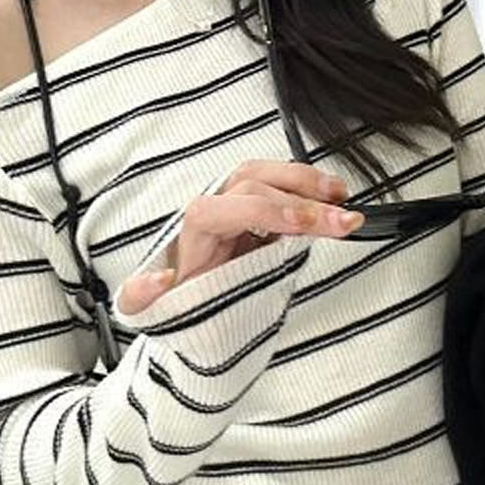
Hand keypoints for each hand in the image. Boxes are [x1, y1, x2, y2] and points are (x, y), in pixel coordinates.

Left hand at [116, 160, 363, 316]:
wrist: (190, 306)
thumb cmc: (177, 303)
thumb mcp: (149, 309)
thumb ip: (141, 296)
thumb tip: (158, 280)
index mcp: (192, 230)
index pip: (226, 207)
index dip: (265, 210)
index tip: (300, 225)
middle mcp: (213, 209)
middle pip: (253, 183)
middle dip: (302, 200)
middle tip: (340, 221)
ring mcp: (236, 205)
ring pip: (268, 175)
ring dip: (309, 183)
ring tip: (343, 202)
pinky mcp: (258, 211)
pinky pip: (282, 187)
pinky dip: (311, 190)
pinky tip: (336, 202)